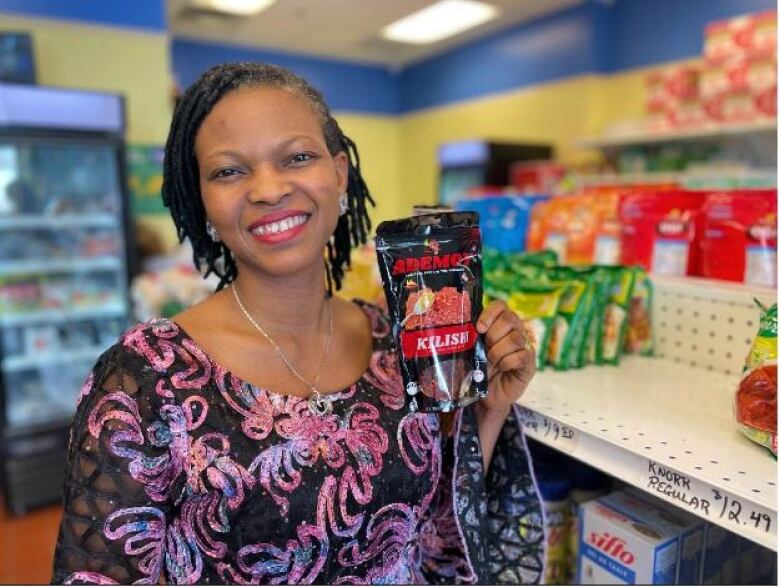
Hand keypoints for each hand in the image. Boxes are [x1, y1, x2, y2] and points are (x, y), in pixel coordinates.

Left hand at [476, 300, 535, 415]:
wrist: (487, 395)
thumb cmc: (479, 369)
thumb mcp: (472, 350)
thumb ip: (473, 336)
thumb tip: (464, 328)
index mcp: (500, 323)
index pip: (500, 306)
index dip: (489, 314)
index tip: (479, 329)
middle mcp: (516, 330)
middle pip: (510, 318)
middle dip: (493, 334)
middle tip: (485, 348)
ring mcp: (525, 345)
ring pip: (516, 338)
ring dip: (498, 351)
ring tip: (491, 361)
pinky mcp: (530, 362)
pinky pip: (522, 356)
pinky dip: (507, 362)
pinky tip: (501, 368)